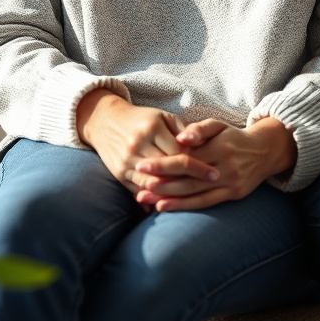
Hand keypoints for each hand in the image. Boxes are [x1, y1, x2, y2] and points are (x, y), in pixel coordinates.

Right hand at [75, 90, 217, 199]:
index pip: (179, 153)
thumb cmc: (141, 118)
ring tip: (193, 200)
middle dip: (190, 181)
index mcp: (151, 128)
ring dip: (174, 194)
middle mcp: (137, 145)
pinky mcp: (118, 173)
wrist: (105, 120)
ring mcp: (126, 161)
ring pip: (154, 184)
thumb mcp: (162, 116)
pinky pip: (139, 190)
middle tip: (210, 188)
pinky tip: (170, 204)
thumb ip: (183, 130)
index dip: (198, 165)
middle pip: (168, 171)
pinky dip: (155, 198)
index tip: (214, 173)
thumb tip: (202, 147)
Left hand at [131, 117, 296, 212]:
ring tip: (147, 201)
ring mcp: (230, 183)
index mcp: (218, 147)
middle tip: (139, 188)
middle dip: (162, 184)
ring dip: (170, 199)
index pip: (186, 158)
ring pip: (196, 193)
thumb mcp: (218, 125)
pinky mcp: (233, 194)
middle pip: (188, 178)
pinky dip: (186, 206)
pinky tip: (167, 207)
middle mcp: (225, 167)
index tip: (142, 166)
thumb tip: (181, 138)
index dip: (163, 164)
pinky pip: (207, 202)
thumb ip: (199, 130)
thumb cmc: (233, 136)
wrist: (264, 151)